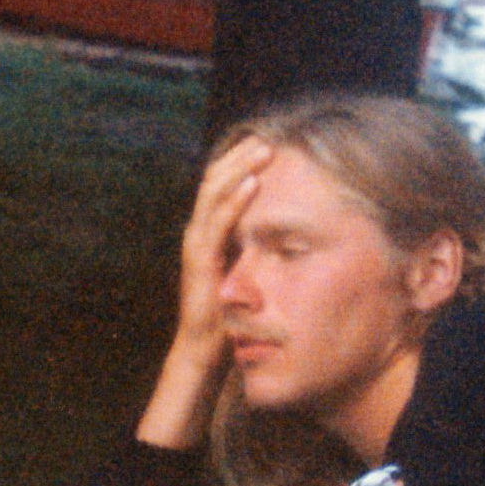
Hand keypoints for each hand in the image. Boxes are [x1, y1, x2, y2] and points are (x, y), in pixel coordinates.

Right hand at [178, 136, 273, 353]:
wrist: (205, 348)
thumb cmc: (229, 313)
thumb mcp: (246, 271)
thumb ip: (256, 248)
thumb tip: (287, 230)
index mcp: (210, 231)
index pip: (221, 184)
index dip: (239, 161)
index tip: (265, 142)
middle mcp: (200, 231)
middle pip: (215, 179)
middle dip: (240, 156)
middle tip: (266, 137)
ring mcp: (197, 243)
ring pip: (213, 193)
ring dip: (239, 169)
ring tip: (262, 150)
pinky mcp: (200, 260)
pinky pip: (217, 223)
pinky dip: (235, 201)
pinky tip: (253, 184)